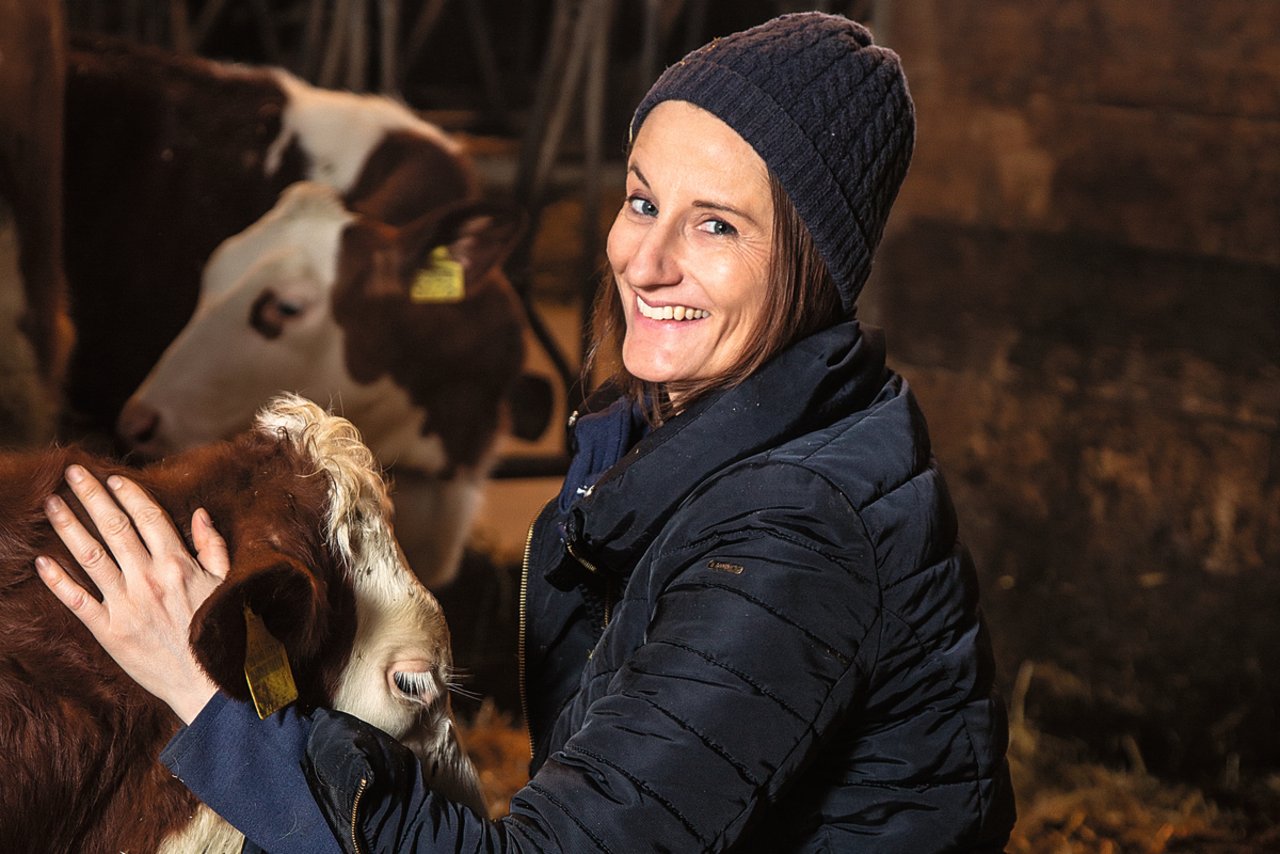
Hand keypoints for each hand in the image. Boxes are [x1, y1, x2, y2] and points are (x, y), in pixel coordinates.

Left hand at [36, 464, 228, 723]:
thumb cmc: (223, 632)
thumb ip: (213, 547)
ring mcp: (126, 605)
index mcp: (179, 564)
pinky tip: (42, 562)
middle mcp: (149, 579)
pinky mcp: (109, 632)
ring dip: (69, 527)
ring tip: (52, 504)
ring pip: (91, 556)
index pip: (149, 517)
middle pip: (115, 527)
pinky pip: (78, 601)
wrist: (209, 685)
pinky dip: (59, 581)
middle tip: (73, 473)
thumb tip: (200, 514)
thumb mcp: (227, 584)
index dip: (129, 494)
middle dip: (92, 496)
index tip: (112, 478)